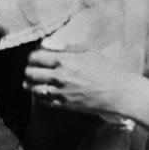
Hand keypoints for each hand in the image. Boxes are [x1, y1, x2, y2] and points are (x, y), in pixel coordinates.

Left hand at [24, 44, 145, 119]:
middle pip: (30, 73)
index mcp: (64, 60)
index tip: (36, 57)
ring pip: (33, 88)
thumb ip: (65, 47)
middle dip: (29, 70)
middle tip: (33, 69)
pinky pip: (43, 101)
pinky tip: (45, 91)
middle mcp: (59, 76)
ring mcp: (60, 92)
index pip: (34, 57)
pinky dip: (40, 95)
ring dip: (31, 83)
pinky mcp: (64, 105)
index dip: (33, 57)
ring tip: (36, 81)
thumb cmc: (106, 69)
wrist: (119, 92)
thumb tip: (46, 44)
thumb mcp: (87, 51)